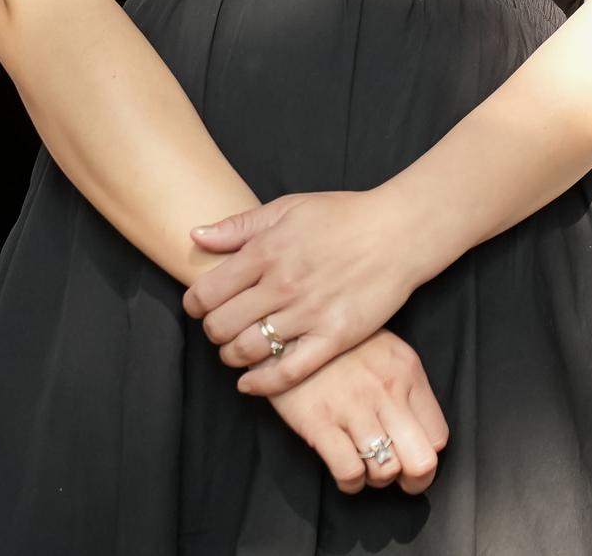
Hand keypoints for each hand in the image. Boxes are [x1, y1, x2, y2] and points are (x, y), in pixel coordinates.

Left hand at [182, 189, 415, 396]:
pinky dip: (261, 384)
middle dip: (212, 331)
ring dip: (231, 356)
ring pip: (248, 350)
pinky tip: (250, 382)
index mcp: (267, 250)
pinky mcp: (333, 337)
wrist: (396, 232)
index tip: (200, 306)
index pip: (208, 291)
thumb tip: (196, 235)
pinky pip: (287, 372)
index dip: (195, 304)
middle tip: (219, 329)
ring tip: (235, 351)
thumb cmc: (342, 216)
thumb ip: (240, 225)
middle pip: (222, 325)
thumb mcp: (288, 207)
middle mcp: (283, 283)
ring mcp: (308, 313)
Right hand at [264, 325, 448, 494]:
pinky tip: (346, 471)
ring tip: (366, 465)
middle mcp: (385, 389)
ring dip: (377, 479)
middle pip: (422, 461)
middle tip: (399, 477)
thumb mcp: (385, 352)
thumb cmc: (341, 347)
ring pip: (386, 472)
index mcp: (405, 370)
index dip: (428, 456)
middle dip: (414, 480)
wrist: (288, 332)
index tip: (413, 457)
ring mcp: (353, 406)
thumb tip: (420, 433)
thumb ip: (407, 387)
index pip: (439, 435)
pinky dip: (351, 483)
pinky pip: (349, 472)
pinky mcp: (320, 422)